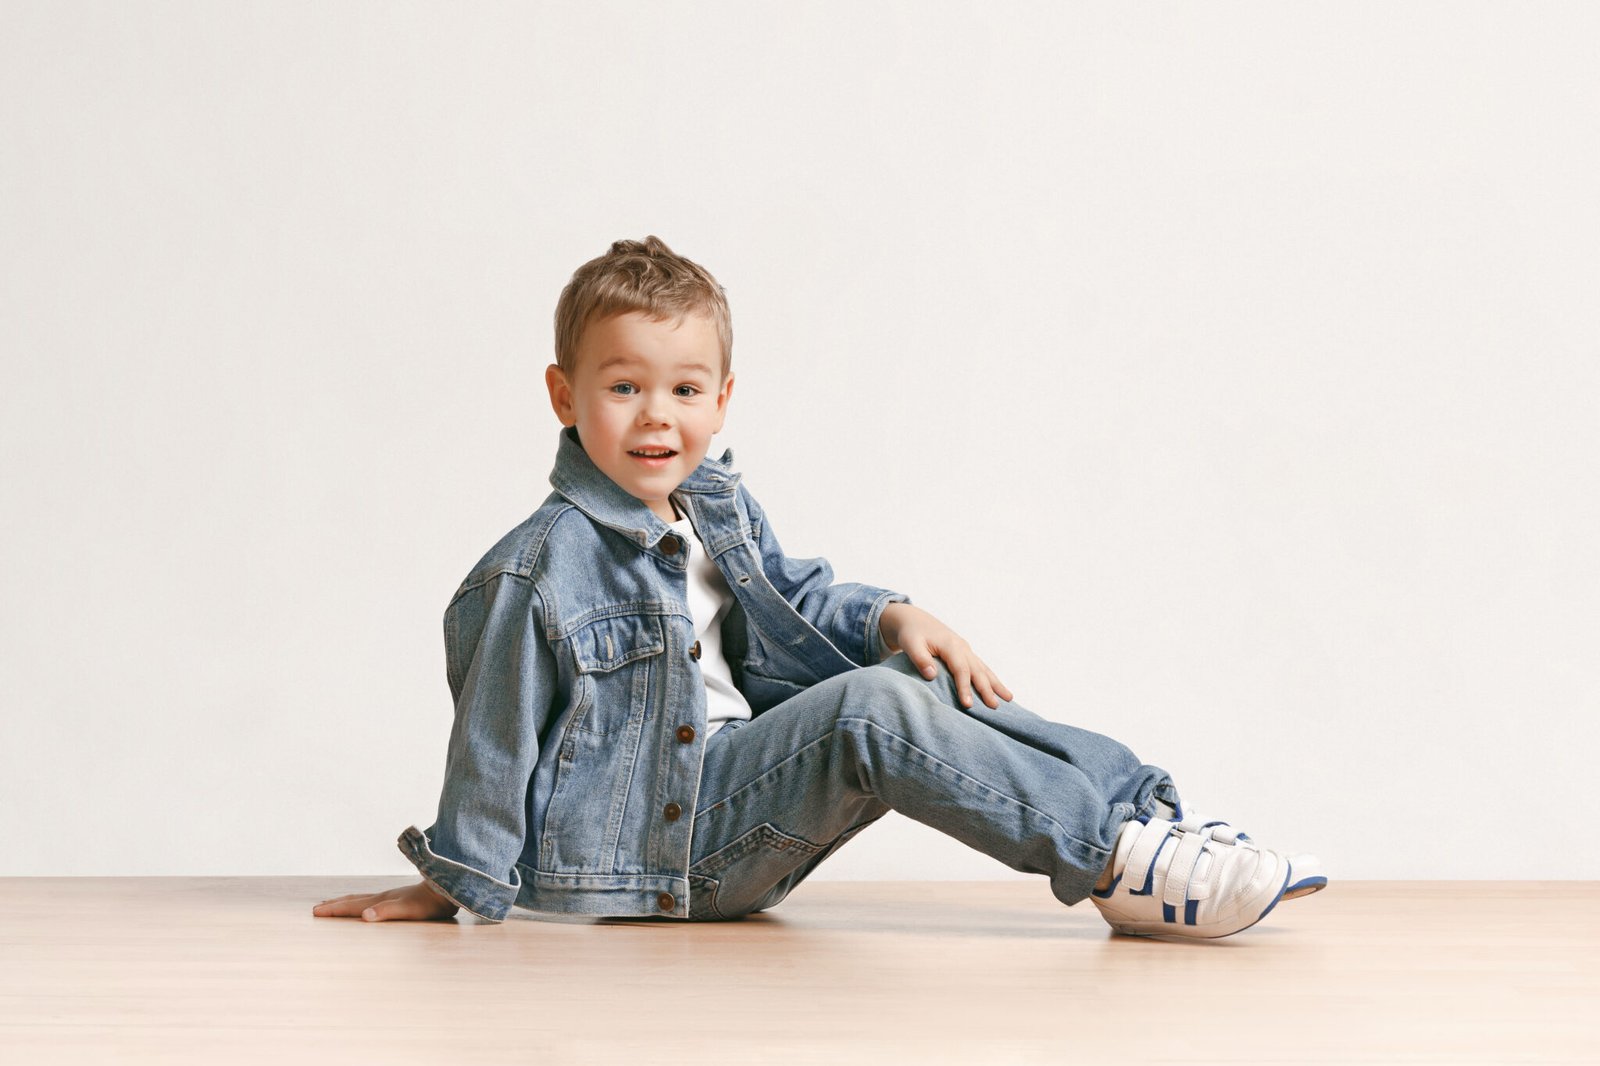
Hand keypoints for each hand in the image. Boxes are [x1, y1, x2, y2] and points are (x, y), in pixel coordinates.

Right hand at [311, 879, 459, 921]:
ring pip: (365, 898)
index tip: (315, 911)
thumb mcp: (408, 909)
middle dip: (335, 905)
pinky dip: (364, 902)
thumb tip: (364, 916)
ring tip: (337, 902)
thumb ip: (386, 911)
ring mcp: (394, 895)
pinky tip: (371, 904)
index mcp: (382, 901)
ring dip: (348, 901)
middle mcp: (385, 896)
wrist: (451, 887)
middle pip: (355, 900)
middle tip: (317, 908)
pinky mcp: (403, 897)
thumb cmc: (431, 902)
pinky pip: (376, 900)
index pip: (353, 906)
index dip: (334, 909)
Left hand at [879, 602, 1013, 709]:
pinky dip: (991, 678)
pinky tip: (999, 689)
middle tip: (994, 707)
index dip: (965, 687)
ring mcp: (966, 650)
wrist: (915, 620)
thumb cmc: (911, 633)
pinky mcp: (965, 653)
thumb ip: (920, 659)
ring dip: (995, 684)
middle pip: (977, 670)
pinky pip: (981, 667)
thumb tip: (932, 675)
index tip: (968, 705)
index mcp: (950, 645)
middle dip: (986, 689)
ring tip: (1009, 698)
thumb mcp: (910, 644)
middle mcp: (962, 647)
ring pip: (984, 668)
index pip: (960, 669)